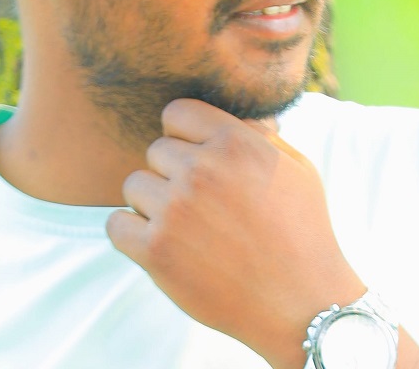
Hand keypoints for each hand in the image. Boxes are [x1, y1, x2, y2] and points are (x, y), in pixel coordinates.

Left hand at [106, 98, 365, 368]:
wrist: (302, 305)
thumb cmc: (303, 232)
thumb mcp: (296, 168)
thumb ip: (257, 134)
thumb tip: (228, 115)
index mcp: (235, 142)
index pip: (176, 113)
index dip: (184, 137)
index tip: (198, 161)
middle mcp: (202, 170)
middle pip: (155, 151)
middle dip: (173, 174)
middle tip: (202, 206)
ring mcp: (176, 210)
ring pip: (133, 185)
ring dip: (153, 204)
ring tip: (187, 229)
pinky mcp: (156, 251)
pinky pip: (116, 225)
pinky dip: (132, 235)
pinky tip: (161, 245)